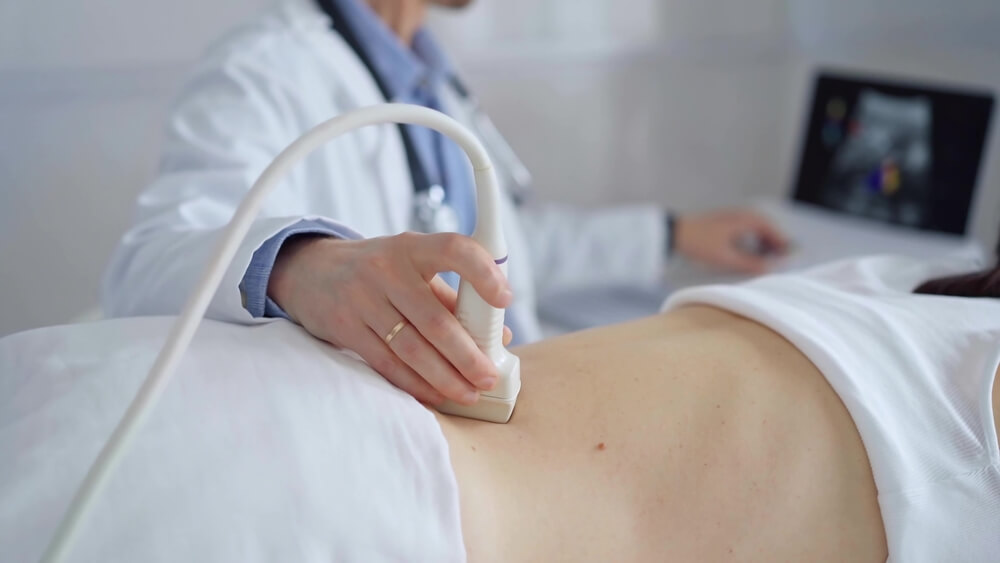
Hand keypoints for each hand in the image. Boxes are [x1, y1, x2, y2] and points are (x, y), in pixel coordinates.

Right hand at [268, 232, 513, 405]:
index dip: (483, 273)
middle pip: (435, 320)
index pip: (453, 250)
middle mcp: (386, 270)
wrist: (311, 272)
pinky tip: (436, 395)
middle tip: (489, 375)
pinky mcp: (346, 328)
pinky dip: (415, 384)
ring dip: (445, 377)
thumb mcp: (413, 267)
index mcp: (412, 248)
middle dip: (467, 354)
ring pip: (411, 348)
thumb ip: (454, 298)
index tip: (505, 299)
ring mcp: (362, 300)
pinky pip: (387, 363)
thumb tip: (500, 335)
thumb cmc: (379, 270)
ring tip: (469, 392)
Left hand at [674, 209, 788, 273]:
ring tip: (767, 261)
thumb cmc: (699, 243)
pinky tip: (751, 255)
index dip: (783, 245)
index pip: (774, 231)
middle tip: (781, 262)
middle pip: (768, 228)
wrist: (674, 233)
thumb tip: (770, 268)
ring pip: (758, 229)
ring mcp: (734, 217)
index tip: (790, 260)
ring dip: (765, 243)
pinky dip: (754, 241)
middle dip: (776, 245)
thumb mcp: (726, 257)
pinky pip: (748, 230)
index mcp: (747, 219)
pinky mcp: (726, 223)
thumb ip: (750, 264)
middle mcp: (743, 214)